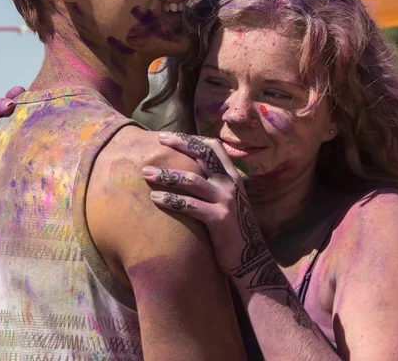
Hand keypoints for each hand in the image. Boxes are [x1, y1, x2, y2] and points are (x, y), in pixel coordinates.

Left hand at [142, 132, 269, 278]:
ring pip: (192, 180)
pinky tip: (155, 198)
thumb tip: (188, 170)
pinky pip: (190, 205)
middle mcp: (231, 183)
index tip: (171, 137)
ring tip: (146, 174)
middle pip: (203, 155)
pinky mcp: (219, 219)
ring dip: (166, 175)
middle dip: (180, 144)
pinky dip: (170, 200)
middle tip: (159, 141)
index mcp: (232, 176)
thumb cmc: (232, 229)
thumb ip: (213, 184)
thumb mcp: (227, 200)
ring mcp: (226, 200)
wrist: (251, 259)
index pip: (213, 147)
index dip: (192, 139)